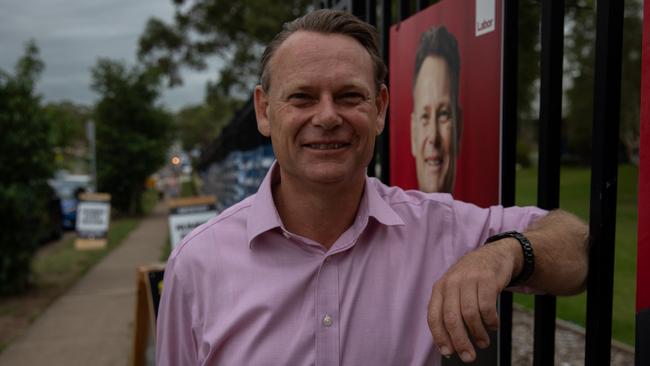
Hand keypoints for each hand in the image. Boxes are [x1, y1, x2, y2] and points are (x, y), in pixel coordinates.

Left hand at [427, 239, 518, 362]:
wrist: (493, 255)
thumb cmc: (471, 279)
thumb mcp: (455, 289)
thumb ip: (450, 310)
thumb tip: (451, 343)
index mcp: (439, 288)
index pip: (434, 316)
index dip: (439, 337)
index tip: (448, 353)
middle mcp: (451, 283)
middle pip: (451, 318)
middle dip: (460, 341)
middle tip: (469, 357)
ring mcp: (469, 279)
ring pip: (470, 315)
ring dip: (478, 334)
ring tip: (483, 342)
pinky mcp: (487, 279)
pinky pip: (487, 306)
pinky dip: (491, 321)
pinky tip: (493, 326)